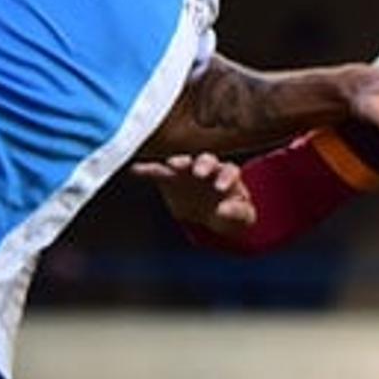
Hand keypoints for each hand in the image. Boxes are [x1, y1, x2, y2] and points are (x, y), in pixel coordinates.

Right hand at [131, 152, 256, 234]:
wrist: (212, 217)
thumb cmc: (232, 214)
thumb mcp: (242, 218)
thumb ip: (238, 213)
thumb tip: (224, 209)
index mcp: (229, 176)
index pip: (230, 171)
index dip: (226, 177)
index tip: (220, 188)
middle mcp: (209, 169)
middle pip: (207, 160)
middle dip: (203, 164)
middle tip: (198, 172)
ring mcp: (188, 172)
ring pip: (184, 162)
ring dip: (178, 162)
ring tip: (171, 165)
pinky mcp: (171, 179)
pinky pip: (158, 172)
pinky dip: (147, 169)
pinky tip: (136, 169)